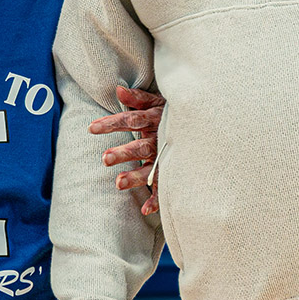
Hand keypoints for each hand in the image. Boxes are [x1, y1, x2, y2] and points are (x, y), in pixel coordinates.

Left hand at [88, 85, 164, 215]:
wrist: (207, 121)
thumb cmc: (174, 113)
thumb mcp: (158, 102)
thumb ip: (137, 98)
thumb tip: (118, 90)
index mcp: (155, 120)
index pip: (130, 120)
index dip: (111, 123)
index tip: (91, 128)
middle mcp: (160, 139)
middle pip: (140, 146)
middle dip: (123, 153)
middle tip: (105, 159)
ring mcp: (168, 157)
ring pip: (151, 168)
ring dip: (136, 176)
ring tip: (118, 183)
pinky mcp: (175, 171)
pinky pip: (167, 187)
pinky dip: (157, 200)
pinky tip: (145, 210)